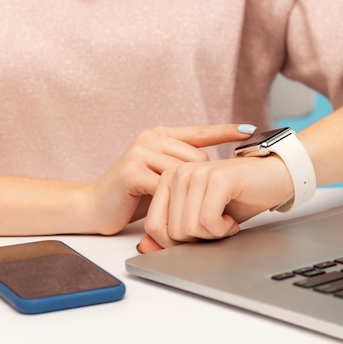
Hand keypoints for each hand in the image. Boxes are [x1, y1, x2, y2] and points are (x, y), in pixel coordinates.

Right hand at [86, 124, 256, 234]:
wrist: (93, 207)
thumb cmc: (129, 197)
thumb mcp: (160, 179)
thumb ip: (180, 170)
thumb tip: (212, 172)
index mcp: (160, 137)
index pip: (199, 132)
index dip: (225, 131)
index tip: (249, 130)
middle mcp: (151, 139)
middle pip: (197, 159)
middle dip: (203, 183)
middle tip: (206, 205)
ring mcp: (140, 152)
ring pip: (184, 174)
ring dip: (190, 197)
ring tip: (190, 213)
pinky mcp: (133, 171)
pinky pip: (167, 187)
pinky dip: (174, 204)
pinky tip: (173, 214)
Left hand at [138, 154, 292, 252]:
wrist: (274, 178)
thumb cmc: (236, 200)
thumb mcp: (198, 220)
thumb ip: (169, 233)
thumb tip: (143, 248)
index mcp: (167, 181)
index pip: (153, 227)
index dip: (174, 243)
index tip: (197, 235)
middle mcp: (177, 174)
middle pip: (171, 232)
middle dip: (196, 240)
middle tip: (214, 227)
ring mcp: (195, 173)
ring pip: (189, 228)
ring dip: (211, 235)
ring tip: (223, 221)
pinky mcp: (217, 179)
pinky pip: (208, 221)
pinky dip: (222, 229)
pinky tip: (230, 219)